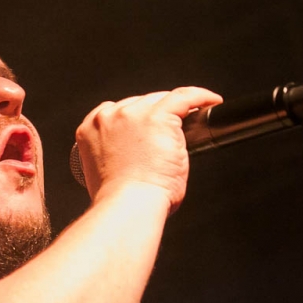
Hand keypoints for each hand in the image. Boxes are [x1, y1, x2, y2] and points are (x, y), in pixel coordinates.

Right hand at [75, 87, 222, 212]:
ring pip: (160, 100)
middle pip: (139, 103)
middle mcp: (110, 117)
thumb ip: (117, 156)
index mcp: (91, 129)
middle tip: (172, 132)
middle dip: (155, 115)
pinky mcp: (159, 117)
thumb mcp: (106, 173)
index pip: (115, 112)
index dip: (134, 117)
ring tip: (194, 116)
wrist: (128, 205)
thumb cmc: (120, 201)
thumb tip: (140, 158)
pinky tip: (211, 101)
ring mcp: (134, 114)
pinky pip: (184, 97)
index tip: (147, 125)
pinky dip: (200, 97)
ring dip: (177, 107)